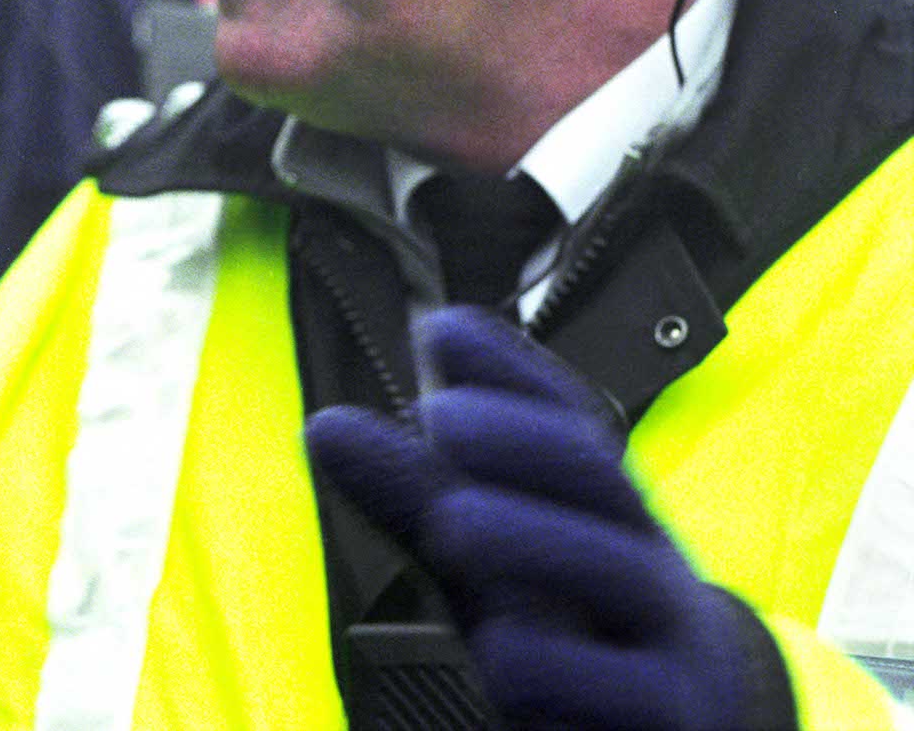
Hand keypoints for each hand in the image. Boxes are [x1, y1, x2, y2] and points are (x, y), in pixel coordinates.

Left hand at [305, 307, 785, 730]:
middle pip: (597, 475)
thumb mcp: (489, 558)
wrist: (695, 724)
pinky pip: (627, 688)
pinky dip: (561, 669)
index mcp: (596, 503)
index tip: (440, 330)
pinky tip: (505, 652)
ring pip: (618, 572)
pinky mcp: (668, 715)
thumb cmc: (568, 620)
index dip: (509, 372)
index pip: (565, 418)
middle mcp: (638, 553)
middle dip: (521, 437)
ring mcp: (665, 633)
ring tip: (453, 522)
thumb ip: (413, 497)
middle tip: (441, 415)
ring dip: (533, 539)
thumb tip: (327, 426)